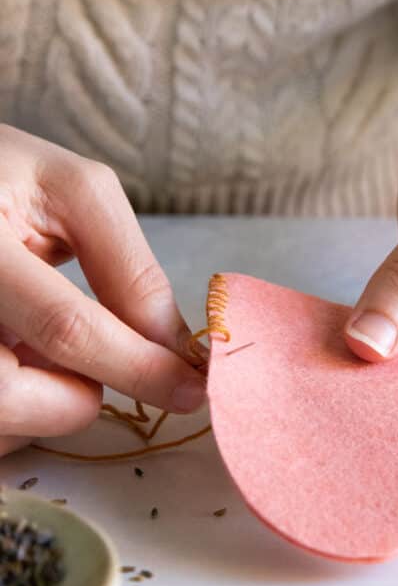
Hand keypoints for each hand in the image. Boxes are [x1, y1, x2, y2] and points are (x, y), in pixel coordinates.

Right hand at [0, 126, 205, 456]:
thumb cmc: (2, 176)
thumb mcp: (71, 192)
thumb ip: (128, 267)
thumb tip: (174, 348)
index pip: (65, 326)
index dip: (138, 366)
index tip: (191, 389)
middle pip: (9, 395)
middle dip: (74, 398)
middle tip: (93, 363)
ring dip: (38, 405)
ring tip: (38, 346)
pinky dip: (17, 409)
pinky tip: (16, 357)